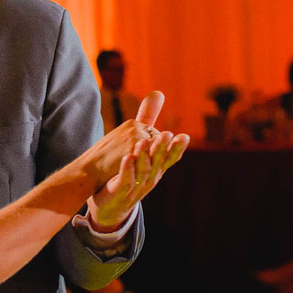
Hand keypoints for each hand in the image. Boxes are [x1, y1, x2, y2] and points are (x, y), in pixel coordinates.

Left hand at [88, 91, 188, 230]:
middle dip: (162, 149)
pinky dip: (127, 169)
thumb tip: (158, 92)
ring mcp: (136, 186)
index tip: (184, 137)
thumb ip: (148, 119)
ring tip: (142, 142)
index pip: (169, 157)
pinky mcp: (120, 191)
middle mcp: (149, 177)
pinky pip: (125, 179)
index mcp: (156, 166)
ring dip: (144, 156)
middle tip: (167, 135)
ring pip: (142, 170)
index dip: (176, 149)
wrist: (108, 200)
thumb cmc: (127, 169)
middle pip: (158, 162)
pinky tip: (127, 158)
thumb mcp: (140, 144)